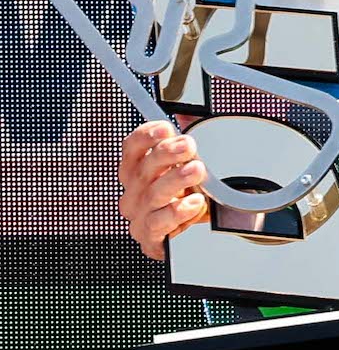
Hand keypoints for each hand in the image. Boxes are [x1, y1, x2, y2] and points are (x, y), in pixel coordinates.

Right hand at [120, 121, 209, 259]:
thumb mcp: (188, 168)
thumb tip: (191, 111)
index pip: (132, 148)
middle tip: (189, 145)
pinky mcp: (151, 239)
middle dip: (166, 154)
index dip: (145, 136)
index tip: (165, 128)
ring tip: (197, 170)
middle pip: (143, 168)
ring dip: (175, 180)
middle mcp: (134, 192)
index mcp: (137, 171)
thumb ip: (186, 144)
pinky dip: (178, 213)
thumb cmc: (186, 197)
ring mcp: (140, 216)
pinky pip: (160, 224)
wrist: (193, 237)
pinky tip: (195, 203)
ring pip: (153, 195)